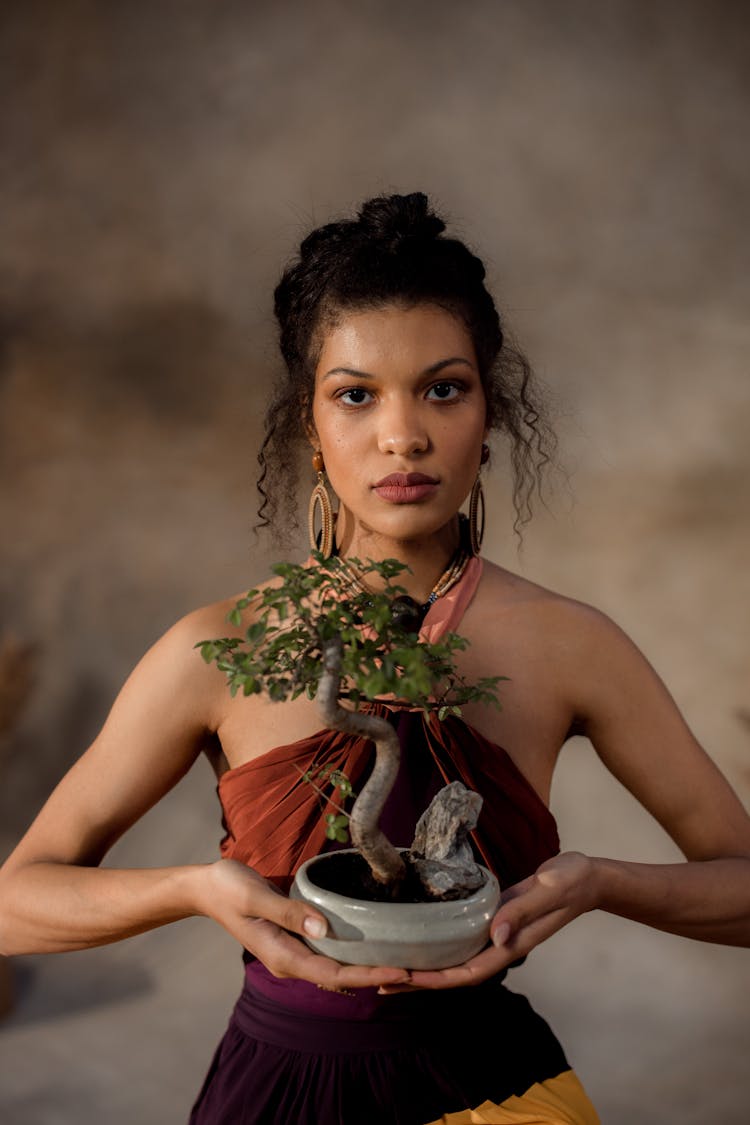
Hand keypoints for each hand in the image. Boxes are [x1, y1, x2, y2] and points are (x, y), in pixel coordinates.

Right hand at [198, 859, 410, 990]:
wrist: (206, 887)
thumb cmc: (228, 888)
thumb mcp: (256, 896)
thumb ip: (289, 912)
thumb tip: (324, 930)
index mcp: (284, 957)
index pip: (335, 973)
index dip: (370, 975)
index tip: (400, 974)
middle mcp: (292, 960)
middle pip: (342, 975)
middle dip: (378, 977)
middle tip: (418, 973)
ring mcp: (294, 951)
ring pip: (338, 966)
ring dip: (369, 967)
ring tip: (407, 964)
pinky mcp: (297, 938)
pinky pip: (331, 952)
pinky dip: (354, 953)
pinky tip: (375, 945)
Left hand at [380, 851, 596, 993]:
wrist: (585, 876)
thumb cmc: (570, 882)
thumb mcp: (548, 891)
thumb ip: (522, 911)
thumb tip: (496, 937)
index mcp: (514, 944)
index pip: (471, 972)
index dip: (439, 980)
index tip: (408, 980)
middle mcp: (502, 944)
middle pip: (458, 972)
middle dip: (423, 980)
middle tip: (382, 982)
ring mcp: (498, 933)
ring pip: (458, 957)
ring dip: (428, 965)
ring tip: (392, 966)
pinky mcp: (495, 917)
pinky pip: (464, 938)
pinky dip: (442, 943)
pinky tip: (423, 938)